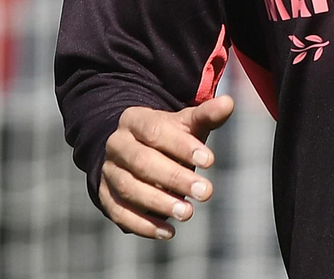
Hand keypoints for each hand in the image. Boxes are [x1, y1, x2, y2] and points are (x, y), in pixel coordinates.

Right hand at [100, 95, 234, 238]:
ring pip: (129, 188)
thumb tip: (229, 103)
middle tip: (205, 192)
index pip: (155, 130)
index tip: (210, 161)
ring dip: (159, 203)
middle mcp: (116, 144)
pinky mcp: (105, 196)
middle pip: (142, 161)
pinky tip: (169, 231)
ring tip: (188, 212)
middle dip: (175, 178)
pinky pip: (120, 213)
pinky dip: (144, 224)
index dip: (182, 146)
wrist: (135, 150)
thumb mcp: (185, 124)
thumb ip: (206, 115)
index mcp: (134, 119)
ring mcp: (108, 171)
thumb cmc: (168, 137)